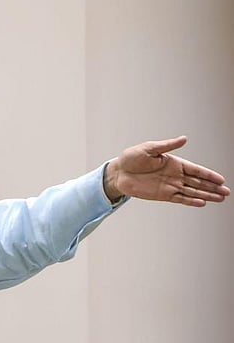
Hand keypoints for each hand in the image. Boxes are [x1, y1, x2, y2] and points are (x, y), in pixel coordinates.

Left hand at [103, 136, 229, 206]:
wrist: (118, 173)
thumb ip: (167, 146)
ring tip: (220, 199)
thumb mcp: (149, 149)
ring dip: (206, 195)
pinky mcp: (162, 195)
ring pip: (192, 192)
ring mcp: (169, 186)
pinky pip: (180, 199)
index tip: (221, 179)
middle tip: (226, 192)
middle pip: (198, 182)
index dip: (209, 175)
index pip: (196, 170)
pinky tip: (202, 203)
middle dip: (213, 187)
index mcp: (174, 163)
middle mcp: (175, 175)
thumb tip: (184, 139)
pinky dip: (190, 201)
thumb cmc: (131, 158)